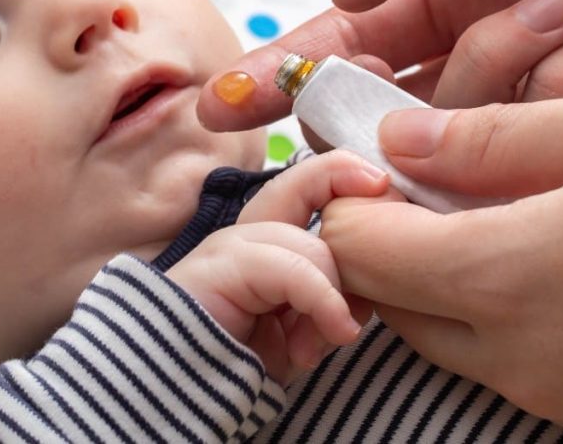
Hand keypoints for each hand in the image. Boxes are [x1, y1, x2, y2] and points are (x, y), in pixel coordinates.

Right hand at [166, 150, 391, 383]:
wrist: (181, 389)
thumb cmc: (244, 361)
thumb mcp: (304, 326)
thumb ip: (331, 296)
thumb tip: (369, 291)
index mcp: (266, 240)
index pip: (308, 184)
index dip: (343, 172)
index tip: (382, 182)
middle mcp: (247, 233)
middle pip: (301, 182)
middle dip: (344, 189)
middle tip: (379, 213)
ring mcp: (231, 246)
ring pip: (310, 244)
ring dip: (334, 296)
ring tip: (334, 337)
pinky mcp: (221, 267)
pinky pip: (291, 270)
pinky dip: (322, 302)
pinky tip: (334, 332)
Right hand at [298, 0, 562, 151]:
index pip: (342, 48)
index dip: (282, 76)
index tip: (228, 104)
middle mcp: (480, 57)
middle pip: (380, 118)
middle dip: (358, 108)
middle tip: (381, 69)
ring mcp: (535, 107)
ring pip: (450, 145)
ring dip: (490, 68)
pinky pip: (532, 160)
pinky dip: (557, 95)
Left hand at [320, 86, 562, 441]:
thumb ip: (490, 137)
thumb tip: (399, 138)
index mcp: (508, 277)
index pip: (360, 250)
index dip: (348, 201)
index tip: (371, 161)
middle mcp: (521, 358)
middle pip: (391, 301)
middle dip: (384, 242)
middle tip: (425, 180)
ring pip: (445, 338)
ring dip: (440, 278)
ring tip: (494, 211)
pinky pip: (509, 366)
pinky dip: (498, 315)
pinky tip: (553, 260)